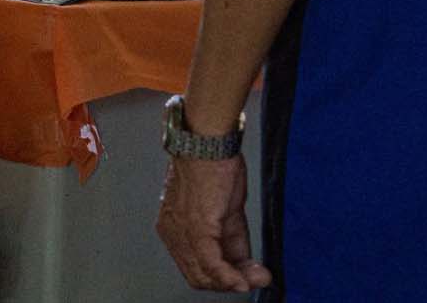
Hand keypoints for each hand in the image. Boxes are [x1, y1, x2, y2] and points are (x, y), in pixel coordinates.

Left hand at [156, 156, 271, 294]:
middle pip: (197, 276)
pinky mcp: (197, 227)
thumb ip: (231, 242)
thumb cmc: (214, 167)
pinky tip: (243, 280)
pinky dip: (229, 276)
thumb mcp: (226, 213)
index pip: (193, 267)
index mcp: (174, 226)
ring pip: (203, 274)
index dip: (220, 278)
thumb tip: (246, 269)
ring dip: (233, 281)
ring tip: (254, 277)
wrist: (208, 142)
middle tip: (253, 279)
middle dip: (228, 283)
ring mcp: (181, 231)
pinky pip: (211, 263)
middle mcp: (171, 231)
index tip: (244, 277)